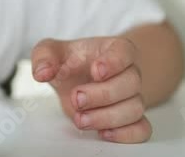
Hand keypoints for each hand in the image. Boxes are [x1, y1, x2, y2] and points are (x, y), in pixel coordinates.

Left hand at [31, 36, 150, 142]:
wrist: (78, 80)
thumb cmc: (70, 63)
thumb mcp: (52, 52)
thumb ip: (44, 56)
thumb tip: (42, 72)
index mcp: (114, 50)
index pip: (125, 52)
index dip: (114, 62)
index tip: (96, 71)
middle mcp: (128, 73)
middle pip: (131, 83)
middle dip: (102, 94)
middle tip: (77, 98)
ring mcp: (132, 97)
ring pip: (135, 108)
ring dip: (107, 117)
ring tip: (80, 119)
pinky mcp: (131, 119)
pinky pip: (141, 129)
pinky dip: (126, 134)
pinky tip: (103, 133)